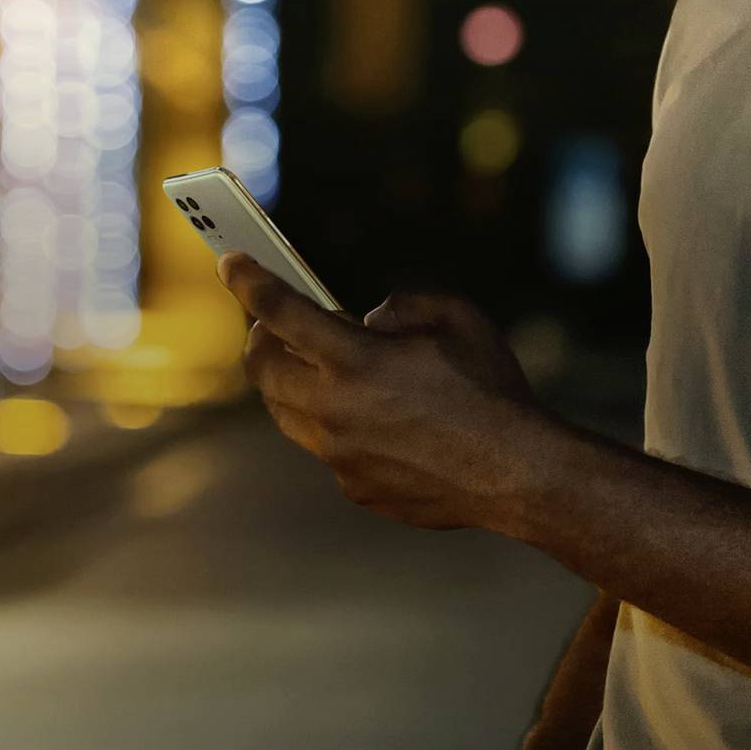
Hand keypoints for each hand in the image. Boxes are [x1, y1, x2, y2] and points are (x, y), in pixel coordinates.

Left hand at [219, 253, 555, 532]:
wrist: (519, 474)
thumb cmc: (491, 388)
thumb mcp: (454, 316)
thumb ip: (399, 306)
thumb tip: (366, 322)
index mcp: (354, 360)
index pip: (279, 311)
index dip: (249, 280)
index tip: (231, 262)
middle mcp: (334, 410)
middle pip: (264, 369)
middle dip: (260, 338)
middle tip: (271, 323)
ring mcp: (339, 456)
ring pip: (286, 414)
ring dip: (290, 384)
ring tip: (312, 366)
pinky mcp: (354, 487)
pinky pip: (326, 449)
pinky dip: (333, 426)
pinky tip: (366, 418)